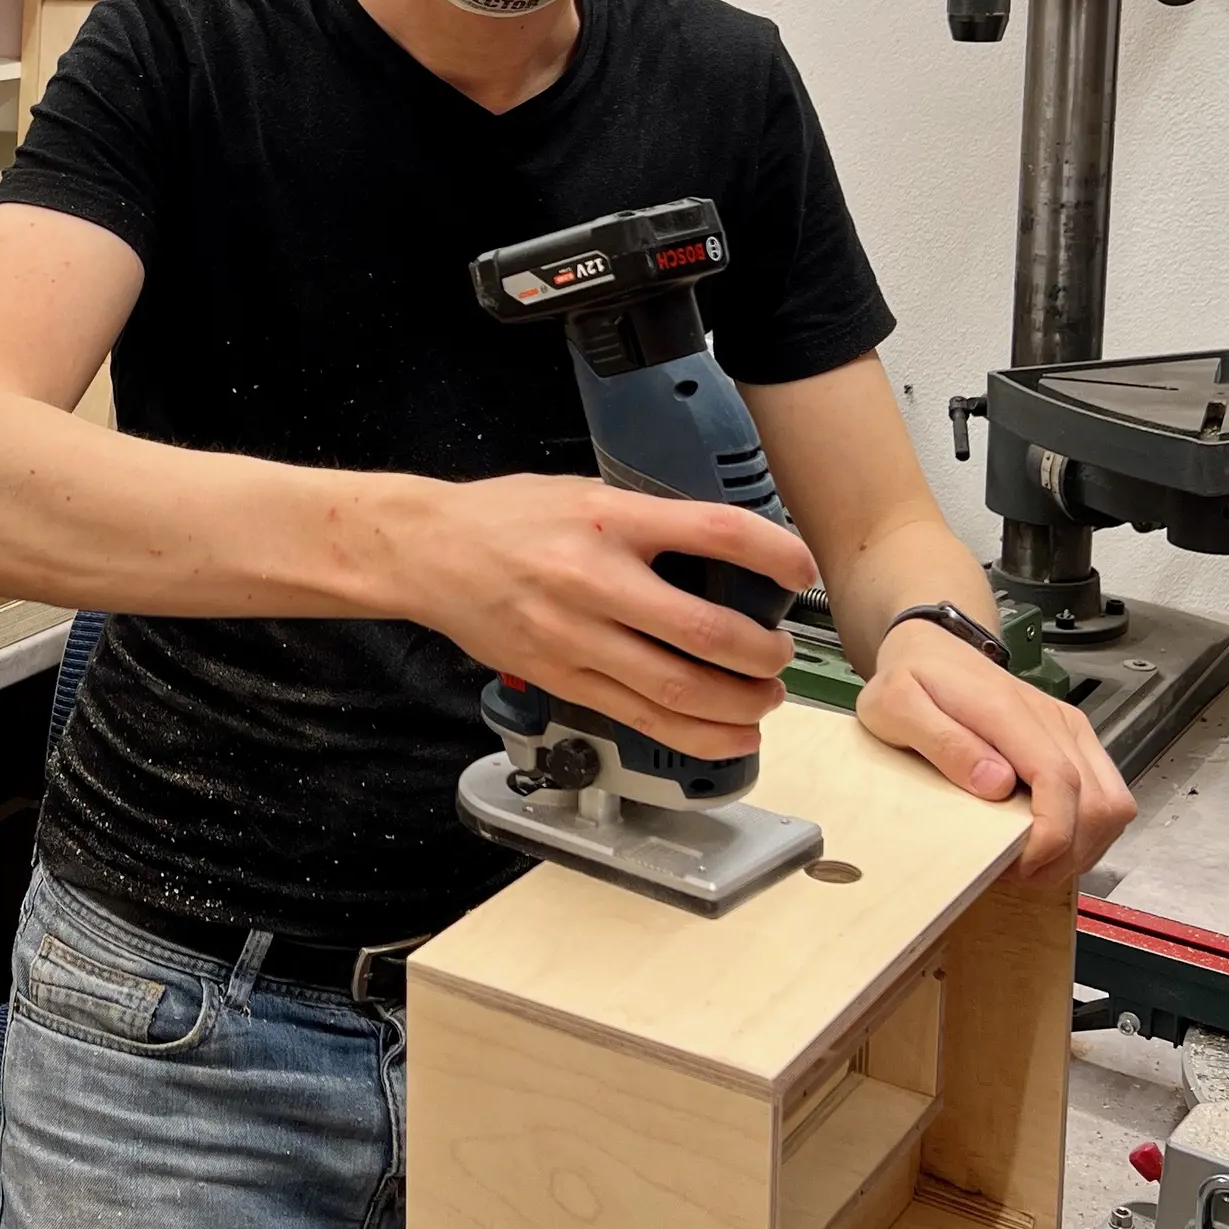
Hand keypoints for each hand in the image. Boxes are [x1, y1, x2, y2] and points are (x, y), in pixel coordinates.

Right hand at [388, 475, 817, 764]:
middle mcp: (594, 580)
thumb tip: (726, 551)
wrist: (428, 552)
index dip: (775, 555)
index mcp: (609, 520)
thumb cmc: (506, 517)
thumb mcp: (586, 492)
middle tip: (777, 656)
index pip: (715, 533)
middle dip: (761, 654)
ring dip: (738, 704)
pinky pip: (639, 716)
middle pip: (705, 630)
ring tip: (762, 701)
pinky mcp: (562, 678)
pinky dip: (694, 734)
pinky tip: (729, 736)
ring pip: (676, 688)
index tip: (800, 572)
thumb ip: (650, 520)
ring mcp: (575, 636)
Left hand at [856, 617, 1134, 885]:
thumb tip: (995, 783)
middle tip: (1019, 872)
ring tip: (1033, 862)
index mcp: (1010, 712)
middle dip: (1066, 854)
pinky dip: (1087, 831)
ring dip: (1082, 847)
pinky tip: (1047, 841)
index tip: (1019, 865)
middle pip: (1097, 803)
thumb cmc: (912, 679)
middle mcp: (1054, 721)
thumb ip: (942, 742)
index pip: (1060, 781)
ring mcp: (1071, 731)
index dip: (1051, 836)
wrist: (934, 648)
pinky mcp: (1076, 741)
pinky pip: (1107, 796)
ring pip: (1112, 805)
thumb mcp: (896, 706)